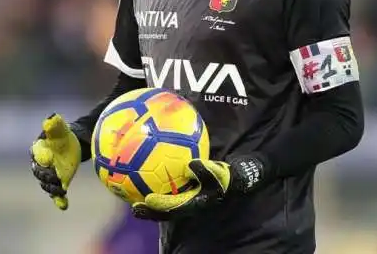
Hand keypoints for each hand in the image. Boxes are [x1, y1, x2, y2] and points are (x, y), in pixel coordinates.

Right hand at [30, 113, 81, 210]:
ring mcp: (49, 176)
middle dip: (47, 178)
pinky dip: (59, 200)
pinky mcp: (58, 183)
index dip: (42, 164)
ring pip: (48, 185)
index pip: (37, 161)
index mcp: (37, 153)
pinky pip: (56, 194)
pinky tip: (64, 205)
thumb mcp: (59, 129)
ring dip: (53, 189)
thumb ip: (53, 125)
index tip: (51, 163)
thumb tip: (51, 117)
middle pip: (41, 176)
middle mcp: (40, 166)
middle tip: (57, 179)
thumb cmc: (62, 135)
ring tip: (61, 189)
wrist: (72, 144)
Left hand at [132, 155, 264, 220]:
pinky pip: (170, 189)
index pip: (179, 207)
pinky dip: (157, 183)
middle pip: (168, 211)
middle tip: (134, 207)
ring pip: (167, 202)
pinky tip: (146, 172)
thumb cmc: (236, 175)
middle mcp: (192, 203)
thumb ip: (213, 171)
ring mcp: (189, 198)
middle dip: (152, 211)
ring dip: (151, 201)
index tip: (148, 200)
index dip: (163, 207)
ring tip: (132, 195)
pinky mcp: (188, 191)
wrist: (243, 176)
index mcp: (200, 202)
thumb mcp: (230, 174)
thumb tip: (194, 164)